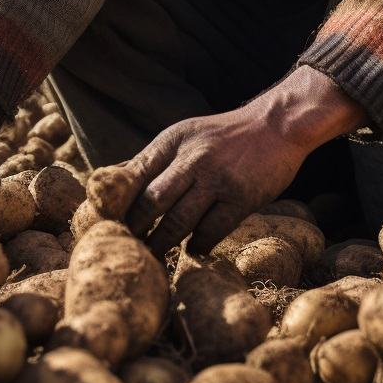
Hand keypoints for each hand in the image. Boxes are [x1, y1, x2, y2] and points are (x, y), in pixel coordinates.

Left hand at [124, 104, 307, 256]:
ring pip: (177, 221)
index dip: (116, 204)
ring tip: (152, 257)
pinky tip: (191, 249)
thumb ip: (151, 160)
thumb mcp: (183, 136)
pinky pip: (210, 231)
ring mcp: (216, 179)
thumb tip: (110, 179)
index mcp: (171, 141)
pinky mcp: (241, 198)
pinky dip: (196, 245)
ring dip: (161, 244)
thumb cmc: (223, 136)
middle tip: (125, 250)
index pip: (132, 175)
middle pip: (150, 202)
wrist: (276, 125)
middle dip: (134, 230)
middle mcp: (191, 158)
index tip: (106, 225)